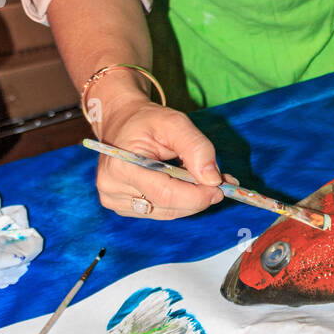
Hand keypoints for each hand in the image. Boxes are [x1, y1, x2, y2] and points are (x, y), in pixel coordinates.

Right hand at [95, 98, 225, 220]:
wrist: (122, 122)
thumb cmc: (147, 121)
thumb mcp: (175, 123)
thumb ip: (196, 148)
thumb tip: (213, 180)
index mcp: (121, 166)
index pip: (165, 194)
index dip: (197, 195)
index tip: (220, 188)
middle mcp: (112, 188)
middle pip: (168, 207)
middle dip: (199, 197)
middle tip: (221, 183)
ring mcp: (115, 200)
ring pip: (167, 212)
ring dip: (191, 200)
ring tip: (203, 180)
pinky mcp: (123, 207)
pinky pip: (160, 211)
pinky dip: (179, 201)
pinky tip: (184, 184)